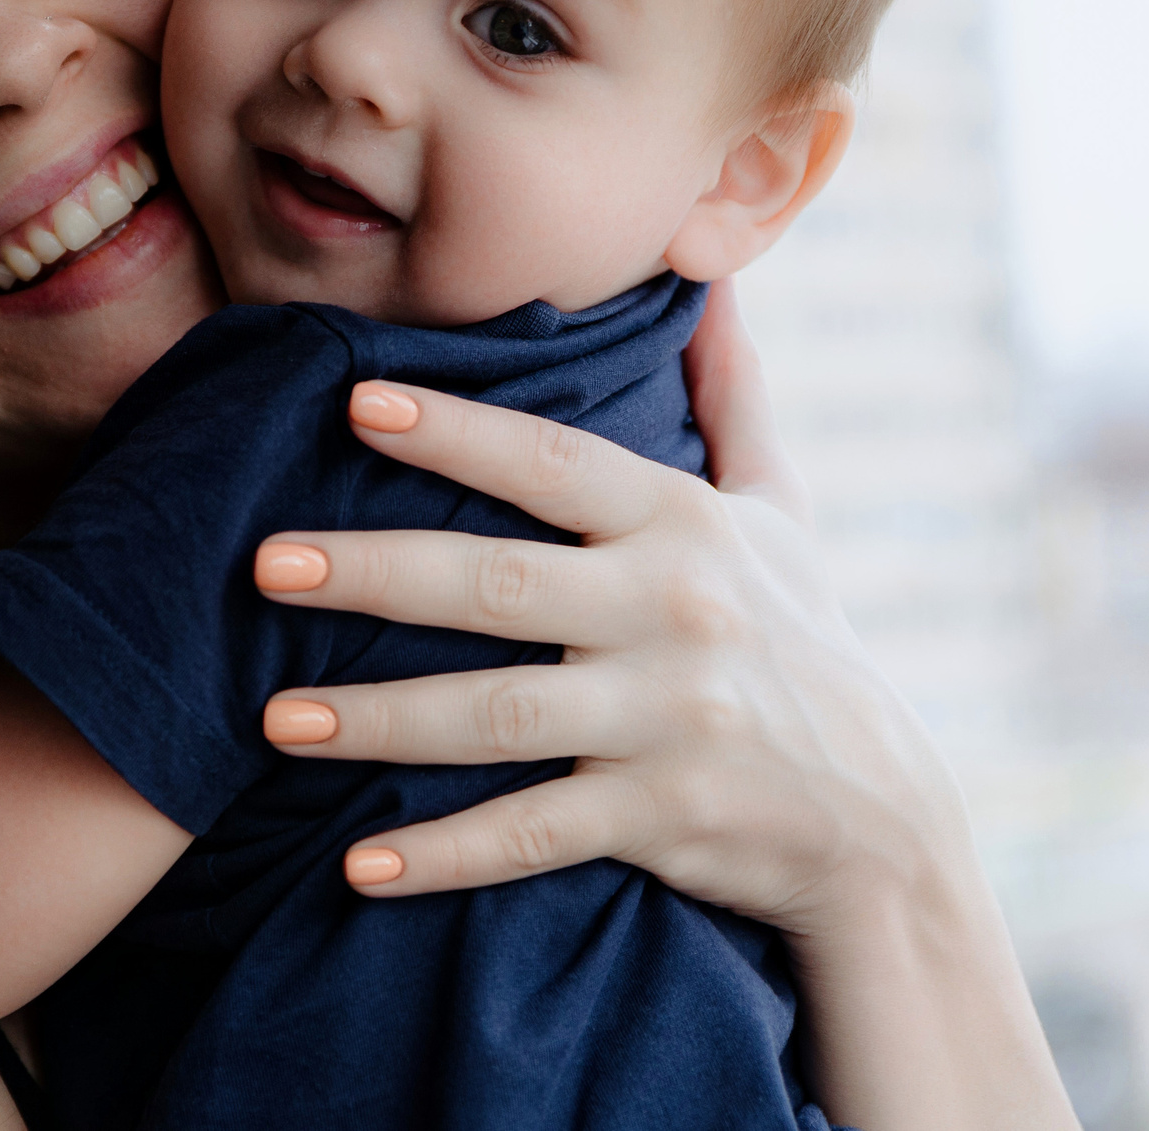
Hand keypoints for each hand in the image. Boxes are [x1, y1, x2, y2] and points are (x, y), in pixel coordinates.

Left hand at [252, 281, 960, 936]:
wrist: (882, 818)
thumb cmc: (802, 641)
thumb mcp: (782, 511)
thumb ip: (732, 395)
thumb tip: (709, 282)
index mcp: (683, 525)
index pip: (552, 464)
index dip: (458, 431)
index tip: (356, 404)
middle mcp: (675, 613)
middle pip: (499, 585)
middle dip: (375, 573)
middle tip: (266, 566)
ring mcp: (667, 721)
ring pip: (499, 716)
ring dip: (381, 719)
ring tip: (277, 718)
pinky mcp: (661, 818)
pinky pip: (533, 835)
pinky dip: (446, 856)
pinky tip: (359, 867)